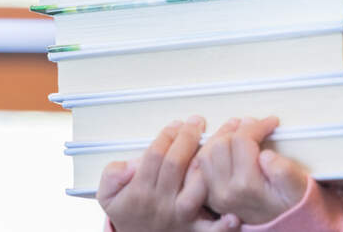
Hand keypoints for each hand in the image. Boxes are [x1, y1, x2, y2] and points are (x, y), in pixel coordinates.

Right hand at [97, 116, 238, 231]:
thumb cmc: (130, 213)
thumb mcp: (108, 196)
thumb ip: (111, 176)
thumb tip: (128, 165)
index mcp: (141, 192)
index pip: (155, 156)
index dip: (167, 135)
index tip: (176, 124)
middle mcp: (161, 204)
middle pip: (176, 164)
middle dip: (188, 137)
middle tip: (197, 121)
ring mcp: (180, 217)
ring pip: (196, 189)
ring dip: (210, 165)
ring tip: (222, 142)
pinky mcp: (196, 230)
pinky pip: (210, 229)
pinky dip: (222, 224)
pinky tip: (233, 215)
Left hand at [195, 116, 311, 224]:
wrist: (283, 225)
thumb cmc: (290, 203)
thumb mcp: (297, 186)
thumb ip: (283, 171)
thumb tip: (265, 154)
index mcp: (247, 186)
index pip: (242, 141)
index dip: (257, 126)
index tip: (270, 122)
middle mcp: (225, 192)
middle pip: (220, 145)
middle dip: (237, 129)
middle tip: (254, 125)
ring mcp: (215, 195)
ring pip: (205, 154)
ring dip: (221, 137)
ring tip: (238, 130)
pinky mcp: (211, 196)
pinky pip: (200, 168)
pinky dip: (210, 151)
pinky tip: (224, 144)